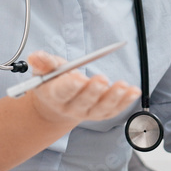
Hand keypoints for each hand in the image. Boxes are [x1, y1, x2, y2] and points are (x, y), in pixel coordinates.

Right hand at [24, 51, 141, 124]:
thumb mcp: (45, 69)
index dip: (70, 86)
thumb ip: (43, 62)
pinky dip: (125, 102)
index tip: (78, 78)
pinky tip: (133, 91)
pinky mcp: (100, 114)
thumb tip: (36, 56)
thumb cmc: (52, 81)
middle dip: (93, 91)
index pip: (62, 92)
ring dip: (114, 98)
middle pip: (83, 102)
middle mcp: (71, 107)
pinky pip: (113, 110)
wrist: (56, 104)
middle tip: (102, 79)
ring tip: (123, 86)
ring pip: (101, 109)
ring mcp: (87, 112)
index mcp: (54, 95)